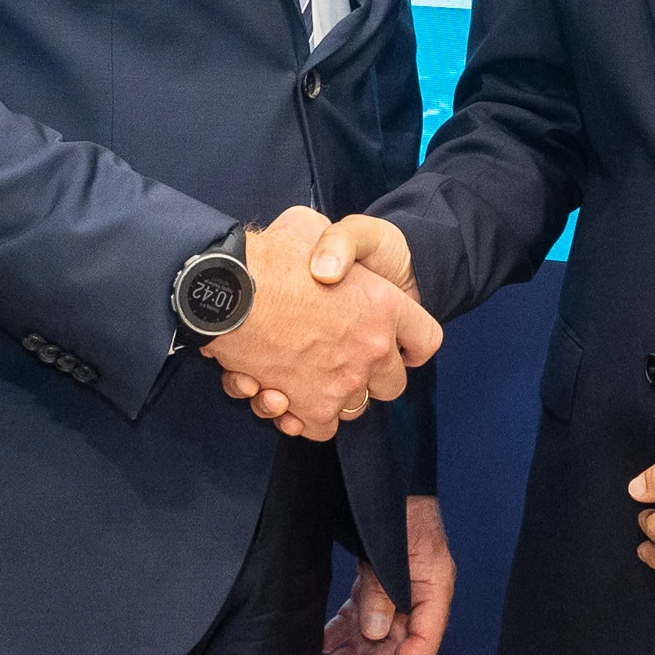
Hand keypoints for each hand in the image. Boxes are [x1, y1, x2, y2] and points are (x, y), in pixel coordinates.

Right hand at [205, 207, 437, 439]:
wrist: (228, 290)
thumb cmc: (270, 255)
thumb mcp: (309, 226)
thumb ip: (330, 246)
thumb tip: (329, 264)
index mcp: (384, 305)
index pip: (426, 339)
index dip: (411, 343)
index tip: (396, 345)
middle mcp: (372, 349)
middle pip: (392, 384)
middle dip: (371, 376)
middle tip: (341, 359)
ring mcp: (344, 383)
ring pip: (355, 407)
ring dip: (333, 396)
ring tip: (302, 376)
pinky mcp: (312, 407)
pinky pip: (321, 427)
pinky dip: (303, 418)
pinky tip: (281, 396)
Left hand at [322, 493, 453, 654]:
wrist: (387, 471)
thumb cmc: (399, 503)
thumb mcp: (393, 547)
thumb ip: (384, 590)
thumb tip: (374, 633)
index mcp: (434, 587)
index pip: (423, 642)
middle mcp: (417, 593)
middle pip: (395, 644)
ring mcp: (395, 587)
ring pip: (375, 634)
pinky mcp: (376, 578)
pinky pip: (360, 613)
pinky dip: (343, 630)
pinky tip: (325, 644)